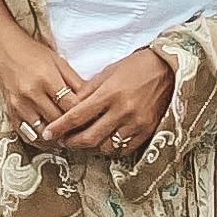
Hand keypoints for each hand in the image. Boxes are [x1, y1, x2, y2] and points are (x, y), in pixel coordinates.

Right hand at [0, 0, 84, 149]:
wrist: (1, 48)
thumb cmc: (31, 52)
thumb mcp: (57, 61)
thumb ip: (75, 81)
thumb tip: (92, 98)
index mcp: (46, 78)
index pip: (71, 106)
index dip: (84, 114)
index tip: (92, 118)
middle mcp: (31, 93)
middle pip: (58, 122)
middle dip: (72, 128)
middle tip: (84, 131)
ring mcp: (18, 104)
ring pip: (42, 132)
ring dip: (56, 137)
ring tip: (68, 137)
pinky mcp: (9, 111)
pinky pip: (26, 134)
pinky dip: (39, 139)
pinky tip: (50, 137)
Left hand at [33, 46, 177, 164]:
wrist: (168, 69)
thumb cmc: (136, 67)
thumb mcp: (108, 72)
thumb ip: (88, 91)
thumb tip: (69, 106)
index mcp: (110, 93)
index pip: (78, 115)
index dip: (60, 127)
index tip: (48, 133)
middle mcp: (123, 111)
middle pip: (90, 137)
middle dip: (72, 142)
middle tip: (63, 141)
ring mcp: (136, 123)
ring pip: (106, 147)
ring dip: (91, 147)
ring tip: (84, 141)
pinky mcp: (147, 131)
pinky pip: (124, 149)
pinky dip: (111, 148)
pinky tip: (105, 142)